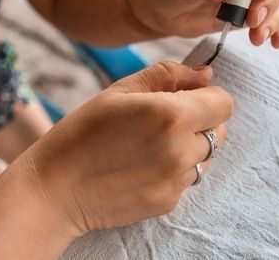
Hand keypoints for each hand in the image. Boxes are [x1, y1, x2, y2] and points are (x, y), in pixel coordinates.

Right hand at [21, 62, 232, 233]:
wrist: (54, 189)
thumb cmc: (83, 132)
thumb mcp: (121, 90)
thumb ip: (169, 76)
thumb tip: (206, 75)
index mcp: (172, 116)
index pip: (224, 103)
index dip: (208, 97)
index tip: (187, 98)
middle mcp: (182, 150)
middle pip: (220, 131)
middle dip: (202, 122)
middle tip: (165, 122)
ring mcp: (177, 180)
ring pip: (206, 157)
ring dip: (190, 148)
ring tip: (151, 147)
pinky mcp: (169, 202)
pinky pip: (187, 179)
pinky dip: (175, 171)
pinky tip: (144, 168)